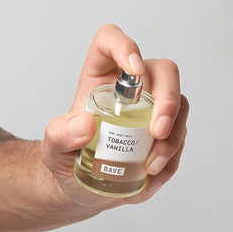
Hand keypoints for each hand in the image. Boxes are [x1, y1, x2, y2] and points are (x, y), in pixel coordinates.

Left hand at [40, 24, 188, 209]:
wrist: (84, 189)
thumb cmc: (68, 162)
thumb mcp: (53, 152)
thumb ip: (60, 137)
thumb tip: (84, 125)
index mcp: (100, 80)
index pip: (111, 42)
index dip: (125, 46)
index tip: (135, 70)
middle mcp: (132, 90)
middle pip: (164, 73)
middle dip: (168, 100)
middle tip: (157, 133)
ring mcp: (153, 112)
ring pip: (179, 108)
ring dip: (172, 138)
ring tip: (151, 167)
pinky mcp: (165, 136)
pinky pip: (179, 140)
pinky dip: (171, 161)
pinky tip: (152, 178)